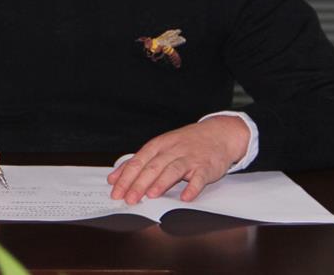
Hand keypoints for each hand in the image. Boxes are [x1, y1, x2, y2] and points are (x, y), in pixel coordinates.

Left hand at [106, 115, 249, 203]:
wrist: (218, 134)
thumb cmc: (185, 143)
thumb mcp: (161, 147)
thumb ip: (139, 161)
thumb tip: (115, 177)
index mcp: (158, 145)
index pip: (137, 161)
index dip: (125, 177)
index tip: (115, 191)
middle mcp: (172, 150)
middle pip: (152, 167)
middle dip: (138, 184)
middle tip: (129, 199)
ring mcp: (189, 158)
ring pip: (173, 170)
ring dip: (161, 183)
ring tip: (151, 196)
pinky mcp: (205, 167)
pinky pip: (199, 178)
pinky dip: (192, 188)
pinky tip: (185, 197)